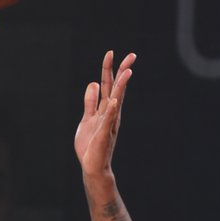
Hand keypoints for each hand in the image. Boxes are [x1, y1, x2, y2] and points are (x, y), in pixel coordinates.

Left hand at [74, 50, 134, 177]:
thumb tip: (92, 83)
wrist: (93, 167)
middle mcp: (110, 114)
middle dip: (122, 72)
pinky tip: (114, 101)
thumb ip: (90, 103)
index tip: (110, 53)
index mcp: (105, 109)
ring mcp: (109, 124)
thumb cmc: (90, 146)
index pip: (108, 85)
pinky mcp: (104, 135)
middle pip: (116, 89)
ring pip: (116, 102)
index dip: (108, 69)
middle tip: (132, 55)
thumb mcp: (87, 119)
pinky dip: (111, 111)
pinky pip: (108, 121)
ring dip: (121, 87)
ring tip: (127, 72)